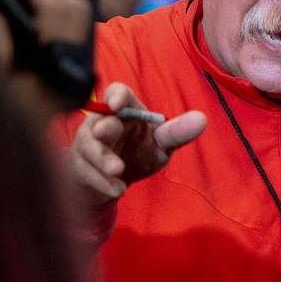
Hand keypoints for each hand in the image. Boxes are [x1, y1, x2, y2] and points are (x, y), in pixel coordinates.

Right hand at [0, 0, 93, 118]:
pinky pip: (76, 31)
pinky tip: (40, 10)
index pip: (57, 12)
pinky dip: (62, 12)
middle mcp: (73, 65)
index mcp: (55, 65)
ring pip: (79, 18)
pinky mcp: (74, 72)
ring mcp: (76, 68)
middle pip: (74, 10)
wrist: (19, 149)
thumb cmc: (0, 118)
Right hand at [68, 82, 205, 206]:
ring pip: (89, 149)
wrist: (112, 183)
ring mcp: (86, 145)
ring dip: (103, 160)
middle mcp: (101, 122)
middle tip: (107, 134)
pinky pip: (87, 172)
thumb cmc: (138, 153)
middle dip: (104, 129)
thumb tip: (202, 119)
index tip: (116, 104)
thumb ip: (176, 132)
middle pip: (99, 122)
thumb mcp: (160, 144)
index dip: (115, 95)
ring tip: (118, 172)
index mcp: (123, 110)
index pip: (116, 92)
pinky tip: (118, 189)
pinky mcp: (78, 167)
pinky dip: (103, 182)